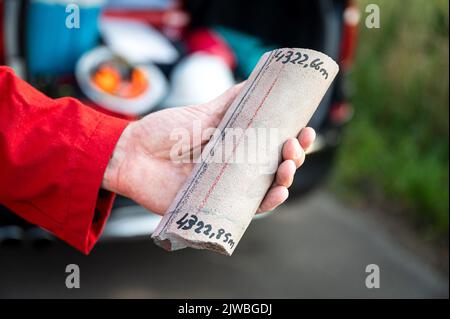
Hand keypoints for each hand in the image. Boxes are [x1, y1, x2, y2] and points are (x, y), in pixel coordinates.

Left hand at [102, 83, 315, 214]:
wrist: (132, 153)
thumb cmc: (164, 132)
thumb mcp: (202, 112)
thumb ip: (230, 100)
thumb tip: (258, 78)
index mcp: (236, 148)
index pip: (273, 148)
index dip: (294, 141)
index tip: (305, 129)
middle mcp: (235, 170)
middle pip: (275, 170)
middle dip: (294, 159)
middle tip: (295, 146)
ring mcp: (226, 190)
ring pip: (266, 191)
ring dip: (285, 181)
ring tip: (288, 166)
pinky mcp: (214, 209)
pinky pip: (245, 212)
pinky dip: (264, 205)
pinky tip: (275, 194)